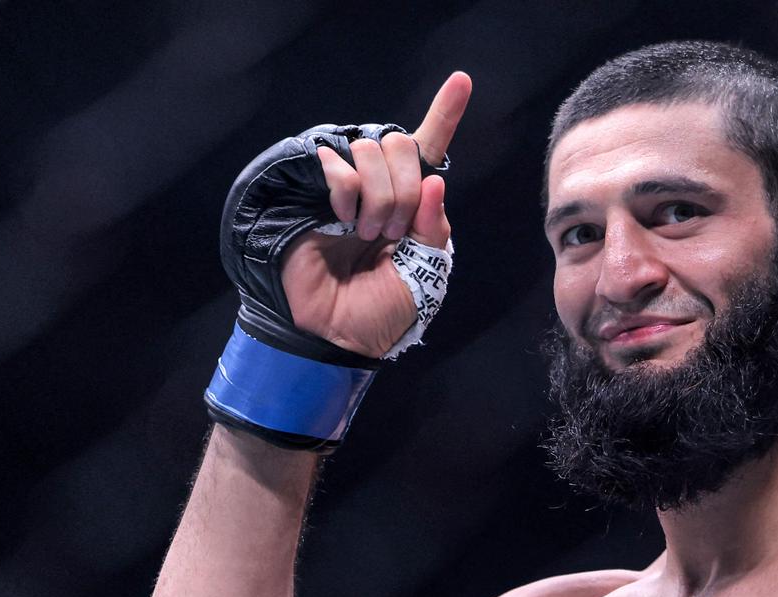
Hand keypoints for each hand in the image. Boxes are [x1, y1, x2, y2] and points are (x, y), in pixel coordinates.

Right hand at [281, 72, 471, 357]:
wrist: (340, 333)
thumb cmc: (384, 308)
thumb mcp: (426, 272)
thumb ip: (434, 229)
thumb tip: (433, 182)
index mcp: (413, 203)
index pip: (430, 150)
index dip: (445, 113)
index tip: (463, 80)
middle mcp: (381, 187)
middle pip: (401, 144)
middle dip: (405, 190)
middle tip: (392, 232)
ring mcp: (347, 187)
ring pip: (372, 151)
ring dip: (379, 198)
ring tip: (368, 234)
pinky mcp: (314, 191)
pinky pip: (338, 165)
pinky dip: (348, 193)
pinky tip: (343, 221)